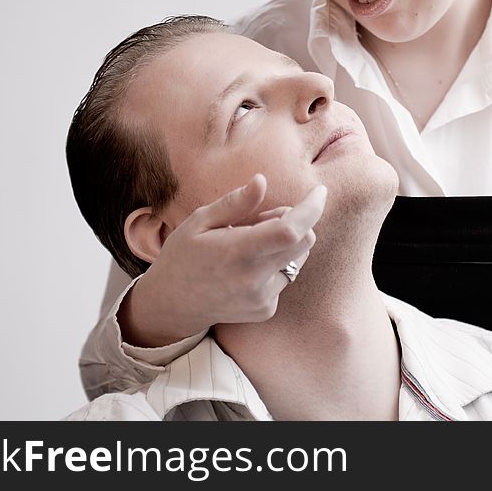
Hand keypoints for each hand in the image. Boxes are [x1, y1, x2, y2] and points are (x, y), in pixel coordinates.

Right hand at [117, 174, 326, 346]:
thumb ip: (235, 203)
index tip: (319, 191)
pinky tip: (248, 268)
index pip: (290, 230)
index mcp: (237, 252)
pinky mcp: (266, 309)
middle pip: (305, 241)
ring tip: (251, 245)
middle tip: (262, 220)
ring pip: (299, 259)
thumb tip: (262, 181)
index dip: (311, 209)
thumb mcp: (200, 221)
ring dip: (286, 244)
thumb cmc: (183, 255)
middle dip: (295, 222)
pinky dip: (277, 265)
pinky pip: (287, 277)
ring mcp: (262, 298)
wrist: (171, 304)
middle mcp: (254, 279)